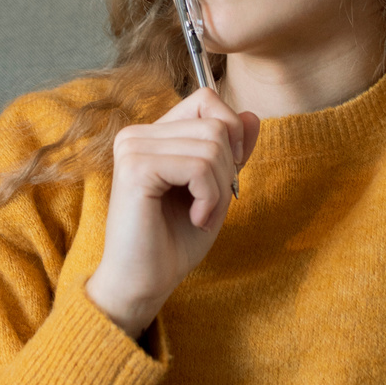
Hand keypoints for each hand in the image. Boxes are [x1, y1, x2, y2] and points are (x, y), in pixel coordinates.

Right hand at [85, 89, 260, 337]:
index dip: (231, 134)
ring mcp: (133, 147)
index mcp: (152, 134)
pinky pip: (198, 166)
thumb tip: (252, 116)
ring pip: (211, 146)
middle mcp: (137, 134)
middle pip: (215, 124)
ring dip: (218, 189)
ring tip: (201, 215)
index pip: (206, 101)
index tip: (226, 176)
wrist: (144, 283)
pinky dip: (209, 197)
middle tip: (210, 206)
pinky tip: (196, 218)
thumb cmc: (173, 242)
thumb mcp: (214, 190)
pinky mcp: (135, 167)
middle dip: (227, 170)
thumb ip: (231, 152)